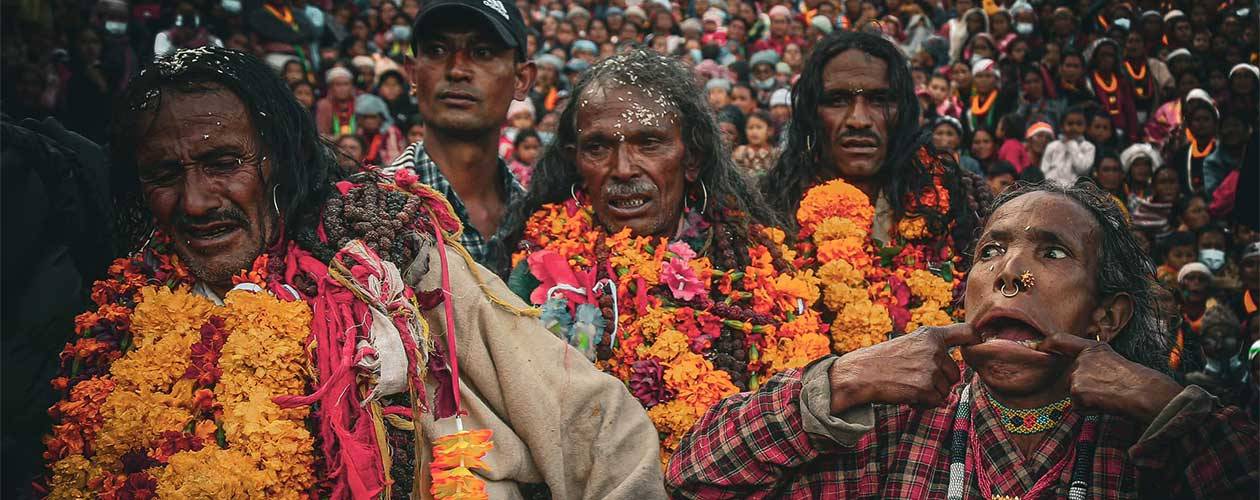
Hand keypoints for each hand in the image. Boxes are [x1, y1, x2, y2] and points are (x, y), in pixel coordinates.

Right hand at [828, 324, 978, 413]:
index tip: (975, 346)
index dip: (976, 339)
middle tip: (917, 379)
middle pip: (955, 373)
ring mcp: (930, 369)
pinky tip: (908, 395)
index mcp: (930, 335)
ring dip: (930, 393)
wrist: (860, 374)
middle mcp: (934, 349)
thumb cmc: (883, 360)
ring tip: (908, 386)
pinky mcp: (925, 388)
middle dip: (940, 381)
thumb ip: (933, 350)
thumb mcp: (910, 344)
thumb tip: (956, 370)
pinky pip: (937, 401)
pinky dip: (924, 403)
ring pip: (946, 389)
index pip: (967, 331)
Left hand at [1037, 333, 1182, 424]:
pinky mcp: (1077, 391)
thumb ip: (1094, 363)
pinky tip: (1105, 403)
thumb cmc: (1136, 381)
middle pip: (1071, 377)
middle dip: (1084, 388)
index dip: (1048, 344)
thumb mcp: (1113, 362)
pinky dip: (1090, 409)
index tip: (1038, 347)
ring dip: (1088, 399)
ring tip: (1109, 396)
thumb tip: (1081, 374)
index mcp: (1093, 349)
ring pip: (1074, 393)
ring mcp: (1078, 374)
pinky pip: (1078, 406)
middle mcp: (1082, 359)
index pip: (1061, 340)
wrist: (1145, 392)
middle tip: (1107, 390)